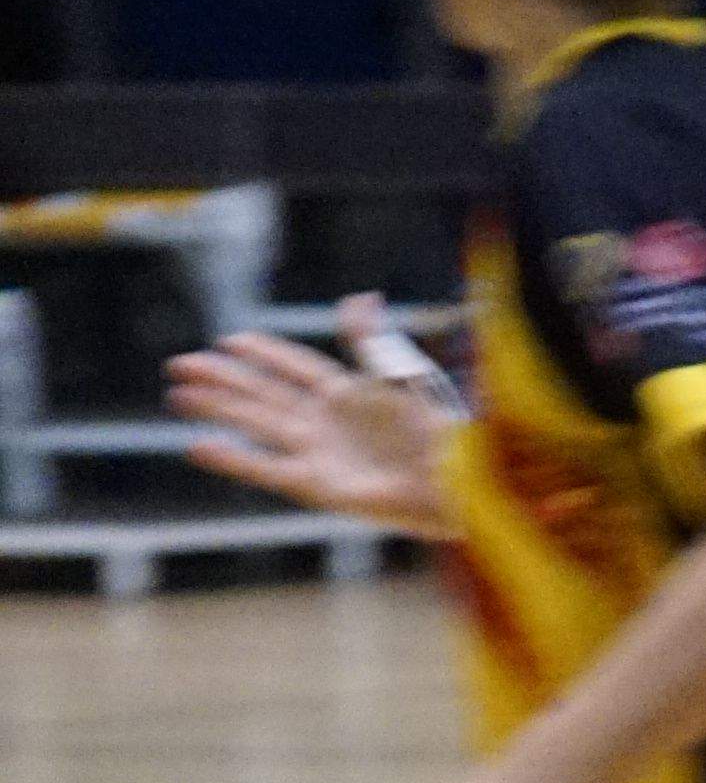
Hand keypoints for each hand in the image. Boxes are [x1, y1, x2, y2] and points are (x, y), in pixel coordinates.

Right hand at [169, 316, 457, 534]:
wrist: (449, 484)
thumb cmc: (434, 434)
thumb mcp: (401, 380)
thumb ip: (373, 342)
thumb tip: (359, 298)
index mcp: (348, 394)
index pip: (296, 367)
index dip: (266, 353)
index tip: (230, 340)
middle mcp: (326, 421)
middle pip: (264, 393)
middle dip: (224, 378)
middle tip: (181, 363)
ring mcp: (318, 452)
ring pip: (257, 424)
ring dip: (218, 409)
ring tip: (178, 395)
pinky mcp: (316, 484)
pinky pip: (266, 468)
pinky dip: (232, 458)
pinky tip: (196, 445)